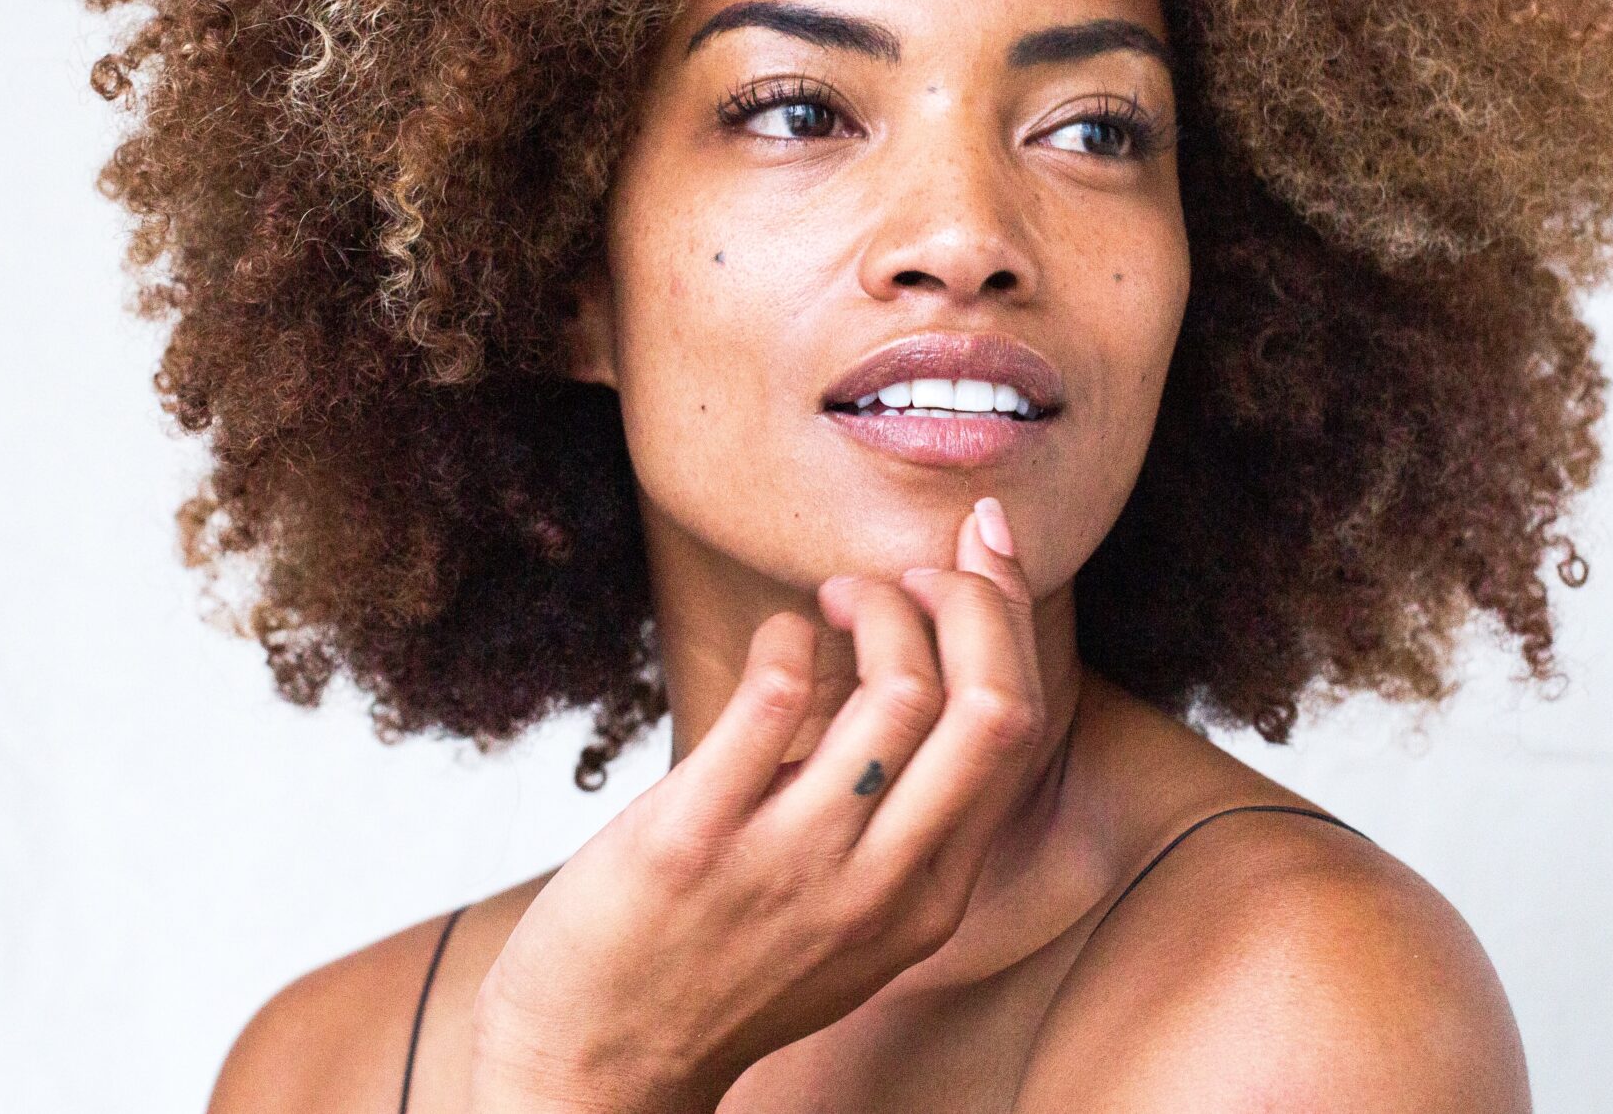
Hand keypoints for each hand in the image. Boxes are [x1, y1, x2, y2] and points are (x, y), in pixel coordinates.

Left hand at [468, 498, 1049, 1113]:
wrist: (597, 1065)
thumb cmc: (719, 966)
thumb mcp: (851, 915)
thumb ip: (898, 819)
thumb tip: (922, 660)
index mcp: (930, 897)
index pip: (1016, 728)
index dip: (1010, 615)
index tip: (981, 550)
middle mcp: (880, 884)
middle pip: (991, 705)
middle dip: (974, 599)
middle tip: (914, 572)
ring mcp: (792, 863)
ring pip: (900, 691)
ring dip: (878, 605)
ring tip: (834, 599)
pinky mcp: (695, 838)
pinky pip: (777, 694)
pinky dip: (790, 634)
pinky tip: (776, 639)